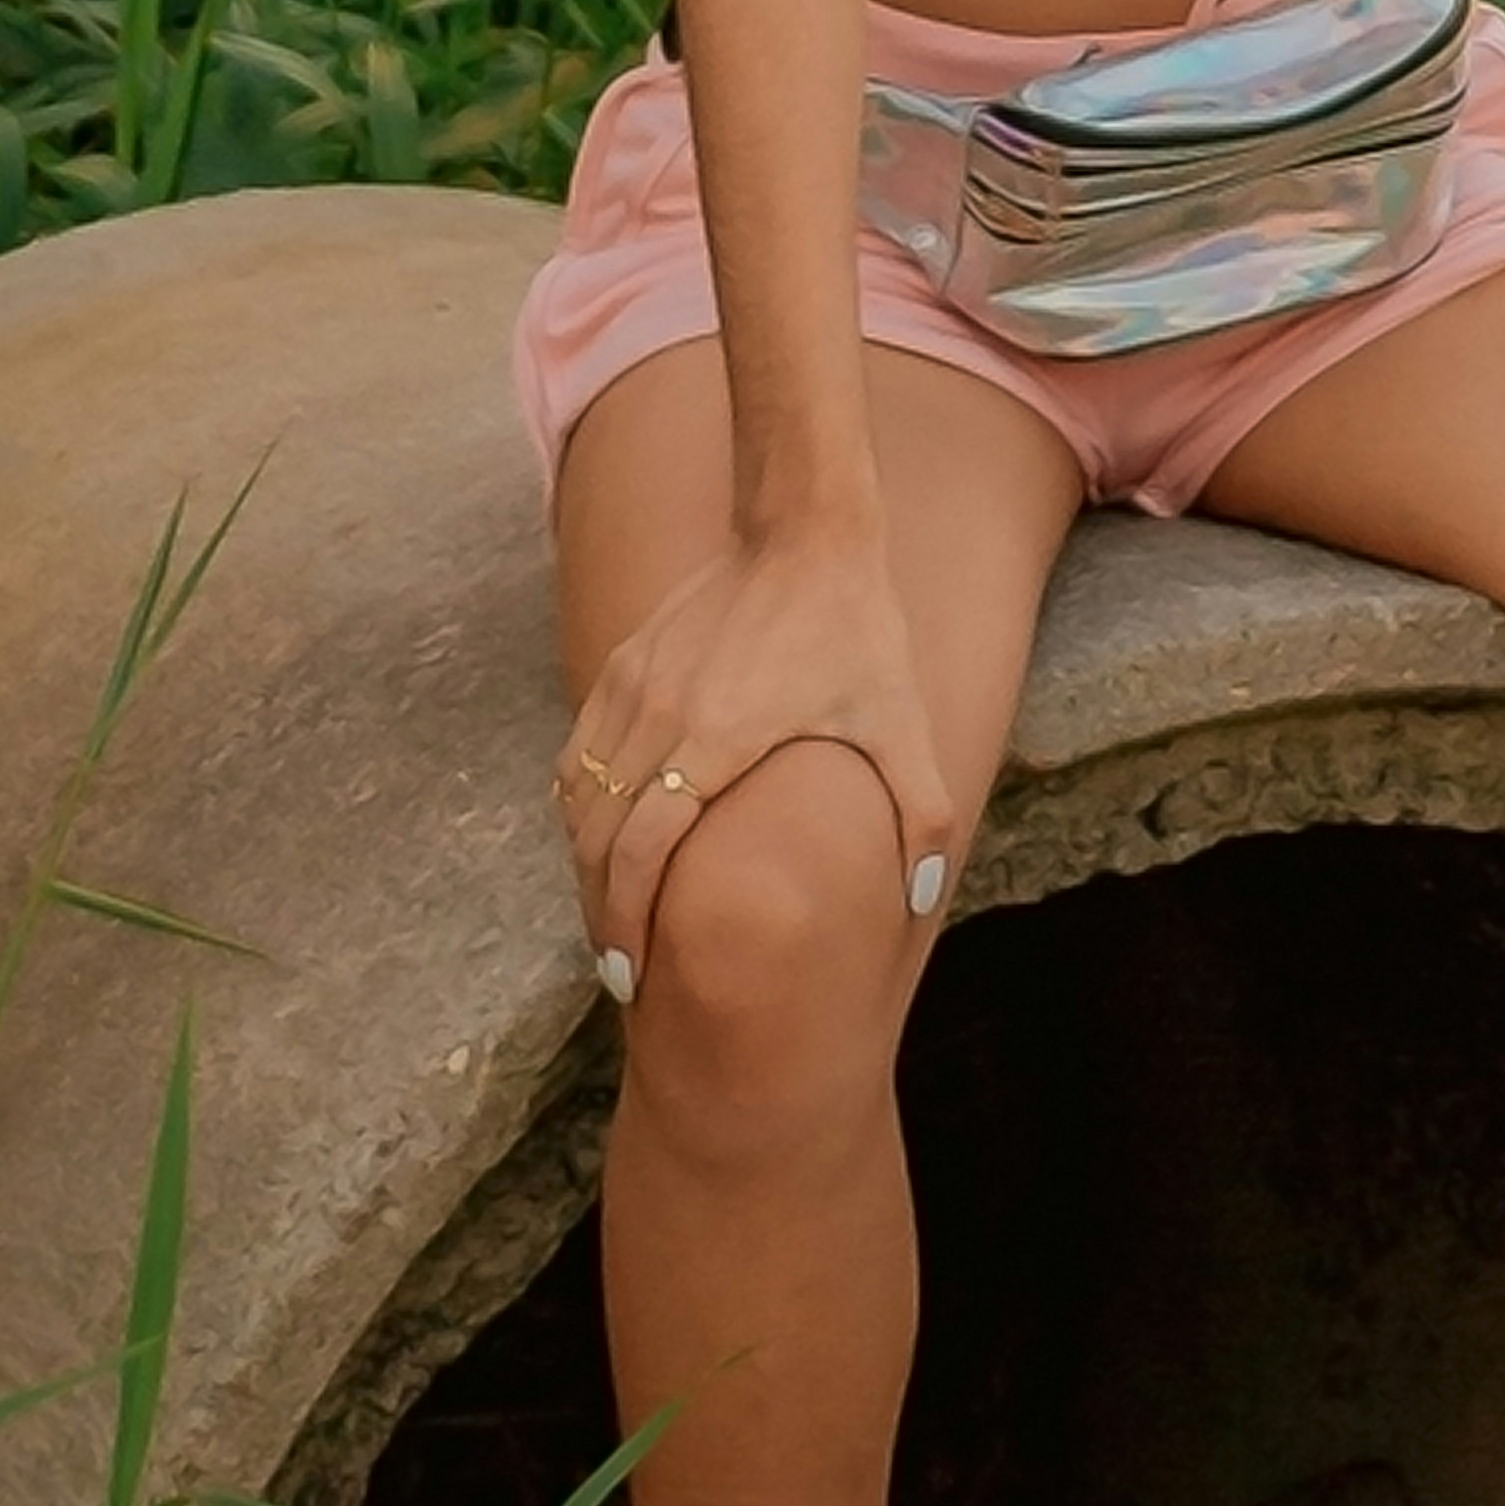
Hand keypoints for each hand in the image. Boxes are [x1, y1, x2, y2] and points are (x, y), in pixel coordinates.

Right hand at [551, 511, 963, 998]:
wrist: (805, 531)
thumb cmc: (857, 630)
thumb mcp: (902, 723)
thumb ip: (921, 815)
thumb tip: (925, 902)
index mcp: (716, 739)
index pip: (640, 852)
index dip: (626, 922)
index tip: (631, 974)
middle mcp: (659, 716)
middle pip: (596, 839)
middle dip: (600, 912)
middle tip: (620, 968)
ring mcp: (631, 687)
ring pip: (579, 798)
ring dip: (587, 862)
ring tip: (612, 911)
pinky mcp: (622, 665)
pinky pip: (581, 755)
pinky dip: (583, 806)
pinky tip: (608, 837)